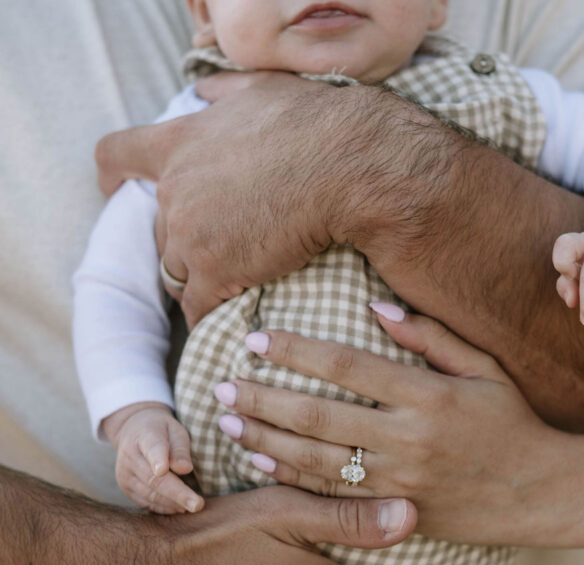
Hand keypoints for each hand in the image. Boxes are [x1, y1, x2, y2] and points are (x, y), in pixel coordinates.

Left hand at [95, 72, 360, 326]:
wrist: (340, 164)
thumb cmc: (310, 123)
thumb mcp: (258, 89)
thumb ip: (223, 92)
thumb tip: (204, 90)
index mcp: (179, 143)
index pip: (118, 154)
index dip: (112, 175)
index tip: (111, 187)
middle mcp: (175, 191)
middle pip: (159, 230)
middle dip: (181, 242)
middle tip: (213, 252)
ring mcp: (190, 235)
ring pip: (176, 271)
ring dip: (195, 280)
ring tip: (222, 291)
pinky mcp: (215, 272)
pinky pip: (198, 306)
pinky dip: (207, 316)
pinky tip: (220, 325)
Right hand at [103, 402, 203, 513]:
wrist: (132, 432)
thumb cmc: (161, 432)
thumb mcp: (174, 430)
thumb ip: (180, 449)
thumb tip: (185, 469)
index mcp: (144, 436)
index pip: (151, 448)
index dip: (157, 459)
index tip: (163, 470)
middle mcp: (130, 457)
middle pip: (154, 479)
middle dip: (177, 494)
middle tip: (198, 505)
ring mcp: (125, 475)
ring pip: (150, 495)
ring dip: (173, 503)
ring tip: (193, 506)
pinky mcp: (126, 489)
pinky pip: (146, 503)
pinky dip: (164, 508)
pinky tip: (179, 507)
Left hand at [213, 307, 563, 544]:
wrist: (542, 493)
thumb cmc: (513, 423)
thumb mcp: (484, 369)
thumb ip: (431, 336)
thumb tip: (375, 304)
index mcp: (428, 396)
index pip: (347, 367)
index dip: (296, 352)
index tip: (256, 339)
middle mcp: (409, 440)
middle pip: (319, 417)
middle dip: (265, 398)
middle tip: (222, 383)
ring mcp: (400, 483)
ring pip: (317, 461)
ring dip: (267, 439)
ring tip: (229, 419)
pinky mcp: (396, 514)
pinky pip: (333, 497)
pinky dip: (292, 479)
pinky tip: (260, 462)